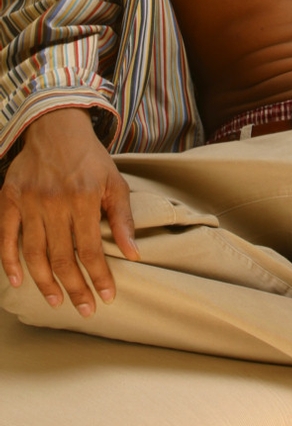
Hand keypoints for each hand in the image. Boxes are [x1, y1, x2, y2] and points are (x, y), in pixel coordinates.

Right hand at [0, 108, 138, 315]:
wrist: (56, 127)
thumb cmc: (90, 159)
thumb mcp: (114, 182)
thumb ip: (123, 218)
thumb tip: (134, 254)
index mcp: (83, 198)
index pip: (92, 248)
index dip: (99, 276)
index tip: (107, 298)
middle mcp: (55, 201)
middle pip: (63, 257)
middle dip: (75, 288)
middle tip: (84, 310)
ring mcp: (29, 201)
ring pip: (35, 252)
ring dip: (45, 282)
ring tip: (57, 302)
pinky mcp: (9, 198)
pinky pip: (6, 236)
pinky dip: (10, 261)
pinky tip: (18, 281)